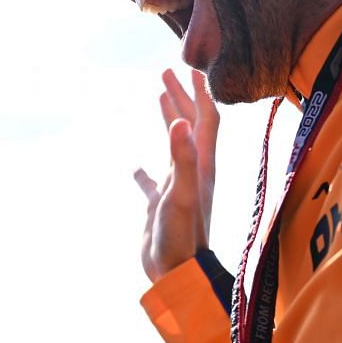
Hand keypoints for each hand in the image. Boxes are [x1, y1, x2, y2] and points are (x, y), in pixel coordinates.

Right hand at [133, 69, 218, 282]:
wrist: (177, 275)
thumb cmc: (182, 236)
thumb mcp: (181, 193)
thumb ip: (182, 158)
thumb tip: (181, 120)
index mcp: (201, 165)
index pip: (206, 119)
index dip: (200, 92)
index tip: (191, 67)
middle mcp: (193, 172)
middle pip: (191, 126)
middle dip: (182, 97)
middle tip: (166, 73)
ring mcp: (178, 188)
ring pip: (175, 146)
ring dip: (169, 120)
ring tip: (159, 98)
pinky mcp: (161, 206)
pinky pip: (153, 182)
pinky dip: (145, 171)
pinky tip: (135, 167)